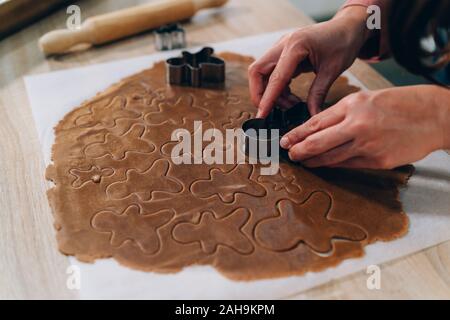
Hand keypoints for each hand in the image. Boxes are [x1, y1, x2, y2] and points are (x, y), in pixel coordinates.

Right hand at [248, 6, 370, 117]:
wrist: (348, 28)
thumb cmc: (343, 43)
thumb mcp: (333, 70)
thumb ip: (318, 93)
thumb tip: (312, 115)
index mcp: (296, 45)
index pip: (275, 77)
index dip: (267, 98)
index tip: (262, 115)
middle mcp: (284, 44)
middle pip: (258, 72)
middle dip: (260, 94)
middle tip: (271, 111)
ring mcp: (282, 48)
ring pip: (263, 74)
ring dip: (272, 93)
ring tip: (292, 105)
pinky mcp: (285, 54)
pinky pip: (273, 74)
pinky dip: (279, 88)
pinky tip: (292, 98)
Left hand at [280, 85, 449, 168]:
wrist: (434, 116)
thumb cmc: (401, 104)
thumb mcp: (367, 99)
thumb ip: (341, 113)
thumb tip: (317, 129)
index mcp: (353, 106)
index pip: (314, 123)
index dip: (296, 135)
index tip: (285, 140)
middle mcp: (357, 125)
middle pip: (316, 144)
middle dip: (298, 151)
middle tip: (290, 155)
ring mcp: (367, 145)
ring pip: (330, 158)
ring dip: (313, 162)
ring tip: (304, 162)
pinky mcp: (377, 161)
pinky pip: (347, 165)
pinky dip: (334, 165)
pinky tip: (325, 165)